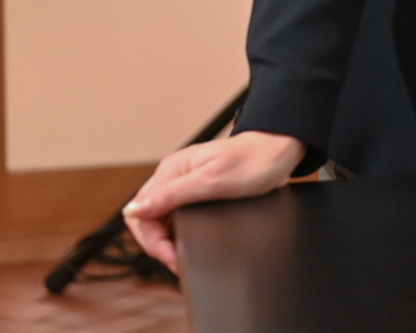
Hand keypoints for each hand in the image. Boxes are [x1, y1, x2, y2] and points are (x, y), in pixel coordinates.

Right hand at [123, 130, 305, 273]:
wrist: (282, 153)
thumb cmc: (253, 161)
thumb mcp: (211, 180)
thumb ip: (171, 195)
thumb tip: (134, 210)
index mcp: (171, 170)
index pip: (140, 211)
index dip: (150, 238)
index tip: (168, 255)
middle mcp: (175, 178)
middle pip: (148, 219)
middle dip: (158, 244)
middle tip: (176, 262)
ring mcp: (187, 187)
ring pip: (163, 221)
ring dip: (168, 241)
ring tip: (182, 259)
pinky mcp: (201, 195)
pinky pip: (180, 219)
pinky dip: (182, 235)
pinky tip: (190, 246)